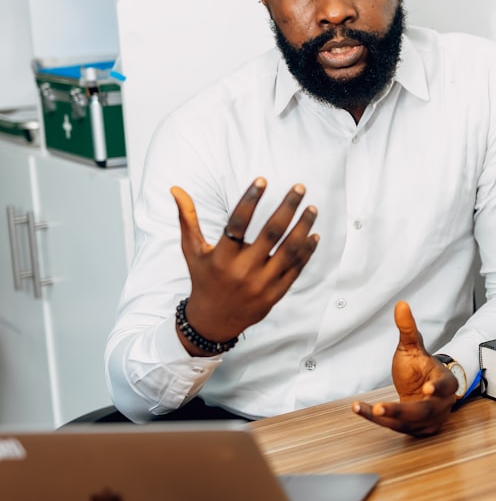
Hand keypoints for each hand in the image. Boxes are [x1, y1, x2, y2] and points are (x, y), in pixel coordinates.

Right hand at [172, 177, 319, 355]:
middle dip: (288, 208)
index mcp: (222, 257)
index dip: (250, 200)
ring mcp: (262, 283)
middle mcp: (243, 270)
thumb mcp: (192, 251)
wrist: (214, 321)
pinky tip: (313, 234)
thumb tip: (176, 189)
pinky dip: (306, 251)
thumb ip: (187, 219)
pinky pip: (296, 268)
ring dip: (303, 227)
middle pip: (271, 233)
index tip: (262, 180)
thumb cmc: (204, 279)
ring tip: (312, 208)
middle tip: (300, 188)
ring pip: (289, 250)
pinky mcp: (276, 293)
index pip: (238, 223)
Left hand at [352, 301, 457, 436]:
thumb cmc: (420, 367)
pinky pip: (394, 426)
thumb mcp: (412, 347)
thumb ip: (407, 329)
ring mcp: (428, 421)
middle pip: (422, 411)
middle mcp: (440, 405)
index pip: (445, 386)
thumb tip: (401, 305)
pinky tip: (358, 409)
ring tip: (363, 408)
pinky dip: (375, 419)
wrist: (421, 389)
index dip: (437, 388)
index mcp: (446, 383)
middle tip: (380, 408)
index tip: (427, 389)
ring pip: (406, 423)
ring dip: (383, 418)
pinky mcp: (414, 430)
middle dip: (400, 411)